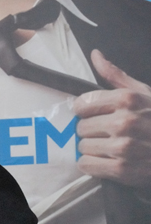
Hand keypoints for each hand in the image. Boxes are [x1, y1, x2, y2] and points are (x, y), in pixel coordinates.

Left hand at [74, 50, 150, 188]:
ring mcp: (122, 146)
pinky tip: (108, 160)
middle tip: (107, 134)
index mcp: (127, 100)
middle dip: (91, 131)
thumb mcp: (144, 93)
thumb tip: (95, 55)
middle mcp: (123, 122)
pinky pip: (86, 165)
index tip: (96, 115)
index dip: (86, 111)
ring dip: (92, 149)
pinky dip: (93, 165)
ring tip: (110, 148)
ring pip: (82, 147)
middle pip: (80, 127)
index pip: (82, 104)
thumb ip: (116, 76)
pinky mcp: (121, 169)